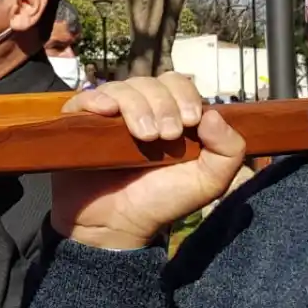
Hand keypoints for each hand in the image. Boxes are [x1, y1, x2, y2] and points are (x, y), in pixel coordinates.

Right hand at [51, 73, 245, 250]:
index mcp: (169, 116)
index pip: (176, 83)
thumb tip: (213, 114)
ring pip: (121, 88)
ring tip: (144, 137)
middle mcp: (138, 110)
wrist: (117, 225)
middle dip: (163, 104)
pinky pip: (85, 98)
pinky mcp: (78, 123)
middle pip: (149, 82)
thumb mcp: (208, 181)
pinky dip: (97, 98)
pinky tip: (106, 112)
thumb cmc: (160, 201)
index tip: (189, 122)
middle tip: (167, 136)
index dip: (184, 95)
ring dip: (136, 106)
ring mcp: (107, 116)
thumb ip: (229, 150)